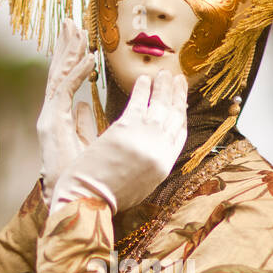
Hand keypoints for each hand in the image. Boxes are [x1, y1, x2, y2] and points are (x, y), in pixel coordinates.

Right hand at [36, 19, 98, 205]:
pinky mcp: (51, 124)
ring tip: (78, 31)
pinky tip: (87, 59)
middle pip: (57, 72)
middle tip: (71, 21)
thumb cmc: (77, 176)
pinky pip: (64, 92)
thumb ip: (83, 123)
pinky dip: (76, 74)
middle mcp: (51, 113)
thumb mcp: (85, 143)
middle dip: (65, 46)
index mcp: (58, 116)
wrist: (68, 198)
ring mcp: (49, 117)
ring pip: (58, 77)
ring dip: (68, 53)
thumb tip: (85, 107)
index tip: (80, 38)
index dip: (71, 58)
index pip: (65, 80)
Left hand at [51, 68, 187, 213]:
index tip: (182, 102)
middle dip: (177, 96)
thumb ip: (151, 166)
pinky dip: (142, 89)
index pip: (180, 135)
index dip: (181, 115)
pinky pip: (139, 102)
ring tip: (164, 73)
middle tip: (178, 80)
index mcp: (164, 166)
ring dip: (163, 87)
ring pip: (160, 106)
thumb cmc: (109, 196)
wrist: (90, 199)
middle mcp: (160, 150)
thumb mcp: (141, 186)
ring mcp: (145, 139)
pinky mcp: (126, 129)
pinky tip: (143, 79)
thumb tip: (153, 151)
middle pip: (174, 117)